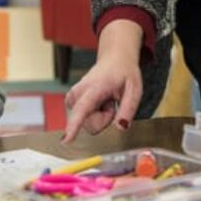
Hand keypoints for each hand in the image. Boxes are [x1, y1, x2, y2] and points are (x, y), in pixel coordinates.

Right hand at [63, 20, 143, 141]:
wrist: (113, 60)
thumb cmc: (124, 73)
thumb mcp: (135, 89)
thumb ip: (128, 108)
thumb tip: (121, 126)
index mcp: (93, 88)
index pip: (83, 109)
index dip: (74, 126)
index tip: (65, 140)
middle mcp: (77, 94)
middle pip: (92, 126)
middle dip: (106, 119)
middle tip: (112, 101)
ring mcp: (72, 98)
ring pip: (89, 125)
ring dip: (102, 116)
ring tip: (107, 99)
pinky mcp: (71, 103)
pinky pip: (86, 120)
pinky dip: (96, 114)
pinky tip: (100, 101)